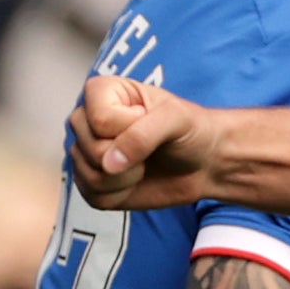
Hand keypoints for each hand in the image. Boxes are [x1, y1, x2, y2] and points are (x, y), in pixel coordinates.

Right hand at [71, 72, 223, 208]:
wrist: (204, 162)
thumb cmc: (190, 131)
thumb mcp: (176, 118)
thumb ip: (143, 134)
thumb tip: (109, 163)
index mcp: (101, 92)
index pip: (99, 119)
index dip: (129, 127)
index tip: (148, 120)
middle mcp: (86, 120)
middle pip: (90, 148)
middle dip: (129, 156)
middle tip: (149, 147)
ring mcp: (85, 151)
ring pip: (90, 176)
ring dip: (126, 177)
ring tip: (143, 163)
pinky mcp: (90, 181)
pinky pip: (94, 196)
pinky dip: (121, 194)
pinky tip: (135, 179)